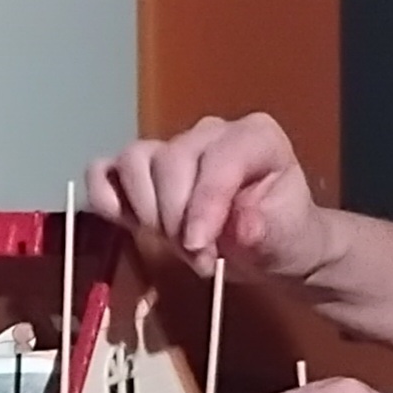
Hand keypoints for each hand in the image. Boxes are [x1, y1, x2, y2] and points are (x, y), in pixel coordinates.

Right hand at [85, 113, 329, 281]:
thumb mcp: (288, 240)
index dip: (204, 205)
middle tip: (200, 260)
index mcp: (255, 136)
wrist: (268, 248)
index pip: (218, 159)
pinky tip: (130, 226)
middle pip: (170, 161)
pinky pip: (104, 170)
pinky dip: (106, 198)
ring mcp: (171, 148)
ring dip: (147, 213)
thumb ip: (265, 231)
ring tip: (175, 246)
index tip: (201, 248)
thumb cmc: (282, 237)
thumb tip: (242, 227)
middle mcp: (209, 133)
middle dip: (177, 220)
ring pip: (134, 162)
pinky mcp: (141, 171)